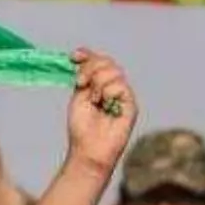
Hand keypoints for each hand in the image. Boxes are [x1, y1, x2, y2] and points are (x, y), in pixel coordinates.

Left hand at [65, 48, 135, 172]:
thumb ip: (84, 77)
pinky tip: (104, 105)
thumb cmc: (82, 128)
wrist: (88, 149)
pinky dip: (108, 92)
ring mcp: (123, 96)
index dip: (87, 55)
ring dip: (99, 82)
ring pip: (114, 71)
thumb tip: (82, 57)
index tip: (74, 56)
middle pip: (107, 62)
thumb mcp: (78, 96)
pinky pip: (121, 86)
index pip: (98, 61)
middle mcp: (112, 88)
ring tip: (94, 100)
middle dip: (91, 68)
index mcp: (98, 85)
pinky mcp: (131, 105)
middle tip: (80, 83)